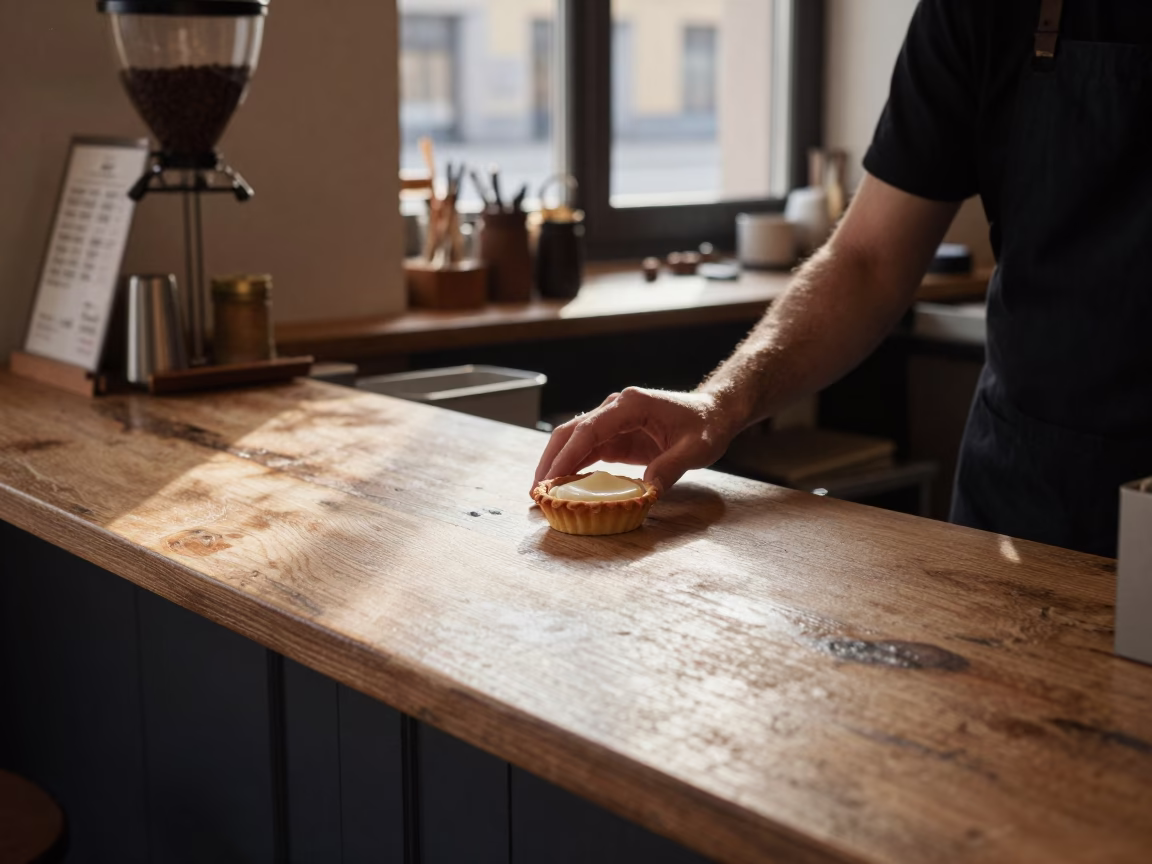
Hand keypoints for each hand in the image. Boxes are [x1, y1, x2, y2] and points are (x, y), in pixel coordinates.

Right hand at [532, 387, 737, 494]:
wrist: (713, 414)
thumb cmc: (706, 426)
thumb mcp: (695, 449)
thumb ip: (670, 468)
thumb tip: (646, 491)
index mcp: (631, 405)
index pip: (590, 429)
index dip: (568, 455)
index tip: (551, 479)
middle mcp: (616, 408)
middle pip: (571, 431)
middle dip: (551, 460)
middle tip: (535, 491)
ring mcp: (613, 422)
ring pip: (573, 440)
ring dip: (556, 465)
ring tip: (540, 494)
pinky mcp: (615, 436)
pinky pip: (586, 451)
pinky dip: (571, 468)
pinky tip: (560, 487)